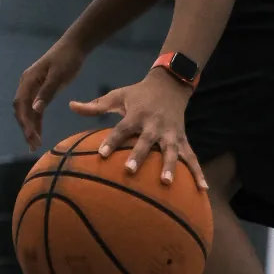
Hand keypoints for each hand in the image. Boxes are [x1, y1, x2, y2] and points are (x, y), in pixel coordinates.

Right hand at [15, 34, 86, 151]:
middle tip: (33, 145)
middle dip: (26, 128)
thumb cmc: (67, 59)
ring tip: (34, 145)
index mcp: (28, 80)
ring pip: (27, 111)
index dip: (24, 122)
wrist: (75, 46)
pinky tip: (39, 134)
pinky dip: (36, 121)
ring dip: (30, 127)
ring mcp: (33, 88)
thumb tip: (35, 110)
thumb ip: (47, 93)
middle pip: (21, 110)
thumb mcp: (59, 76)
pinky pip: (36, 109)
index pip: (21, 105)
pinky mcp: (42, 90)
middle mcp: (27, 85)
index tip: (31, 137)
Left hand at [70, 70, 208, 189]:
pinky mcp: (182, 139)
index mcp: (137, 114)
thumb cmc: (139, 94)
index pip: (122, 129)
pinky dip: (198, 172)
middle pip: (146, 141)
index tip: (102, 155)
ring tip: (166, 183)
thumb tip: (71, 106)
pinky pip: (192, 157)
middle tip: (130, 171)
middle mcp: (154, 125)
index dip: (112, 141)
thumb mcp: (117, 95)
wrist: (170, 83)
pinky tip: (203, 189)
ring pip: (171, 151)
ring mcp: (170, 133)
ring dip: (169, 166)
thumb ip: (95, 106)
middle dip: (138, 156)